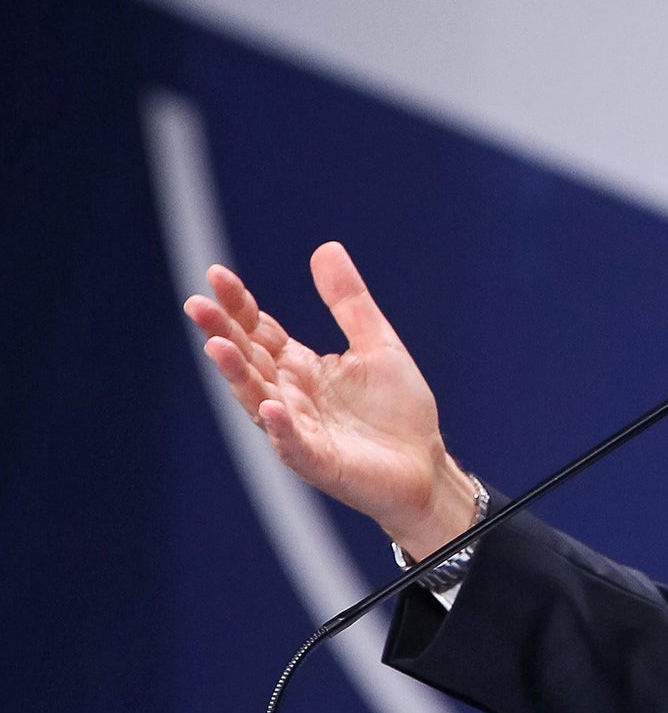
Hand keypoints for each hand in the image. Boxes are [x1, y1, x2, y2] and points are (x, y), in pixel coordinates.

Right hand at [184, 240, 477, 560]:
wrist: (424, 464)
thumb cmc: (397, 409)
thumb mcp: (376, 342)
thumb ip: (348, 301)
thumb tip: (325, 248)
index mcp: (301, 367)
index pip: (259, 331)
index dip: (238, 305)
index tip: (216, 275)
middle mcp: (290, 395)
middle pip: (248, 360)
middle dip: (222, 332)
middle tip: (197, 304)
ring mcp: (299, 429)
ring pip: (258, 398)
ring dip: (237, 374)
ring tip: (217, 347)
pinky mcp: (319, 460)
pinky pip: (293, 442)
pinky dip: (280, 427)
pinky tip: (270, 408)